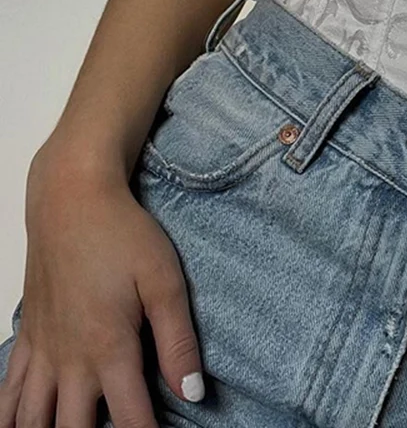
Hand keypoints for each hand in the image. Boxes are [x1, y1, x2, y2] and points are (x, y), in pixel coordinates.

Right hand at [0, 140, 204, 426]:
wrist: (70, 199)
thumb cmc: (122, 234)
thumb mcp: (164, 280)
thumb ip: (178, 341)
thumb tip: (192, 393)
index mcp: (109, 348)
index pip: (131, 418)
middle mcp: (70, 359)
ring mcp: (43, 350)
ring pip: (31, 421)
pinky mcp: (29, 336)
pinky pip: (7, 393)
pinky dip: (10, 418)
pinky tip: (18, 427)